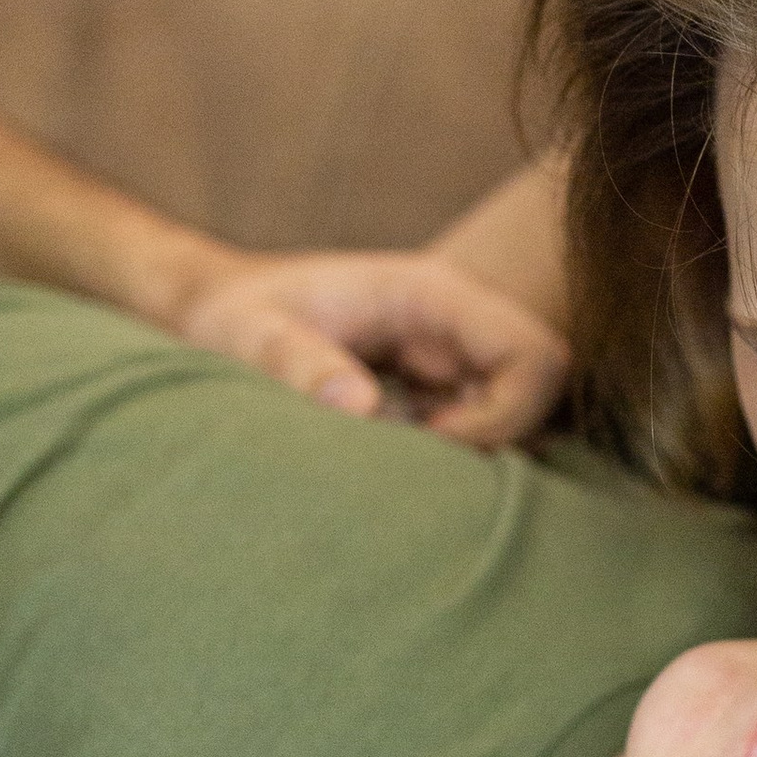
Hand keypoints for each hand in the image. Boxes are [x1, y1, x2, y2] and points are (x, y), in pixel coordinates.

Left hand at [174, 244, 570, 446]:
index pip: (534, 356)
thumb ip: (297, 363)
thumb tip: (360, 410)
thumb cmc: (234, 316)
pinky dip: (452, 454)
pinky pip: (482, 423)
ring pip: (518, 411)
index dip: (502, 416)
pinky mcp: (437, 383)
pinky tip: (393, 455)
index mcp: (431, 292)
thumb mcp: (250, 336)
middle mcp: (456, 319)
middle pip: (541, 387)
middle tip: (414, 464)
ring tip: (394, 459)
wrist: (215, 309)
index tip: (429, 444)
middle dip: (496, 439)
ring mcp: (451, 352)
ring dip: (473, 450)